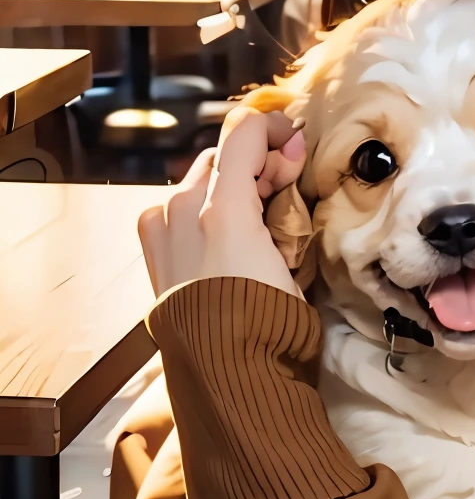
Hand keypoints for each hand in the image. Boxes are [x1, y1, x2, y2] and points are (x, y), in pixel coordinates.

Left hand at [138, 105, 306, 297]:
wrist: (226, 369)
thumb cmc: (268, 314)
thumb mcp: (287, 248)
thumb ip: (283, 190)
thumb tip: (288, 151)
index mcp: (220, 206)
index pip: (246, 131)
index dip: (277, 129)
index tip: (297, 145)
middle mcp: (181, 208)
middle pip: (223, 157)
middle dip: (256, 163)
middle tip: (284, 188)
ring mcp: (160, 228)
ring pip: (200, 182)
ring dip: (229, 187)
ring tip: (255, 217)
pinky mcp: (152, 250)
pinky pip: (176, 210)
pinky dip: (201, 210)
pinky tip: (221, 237)